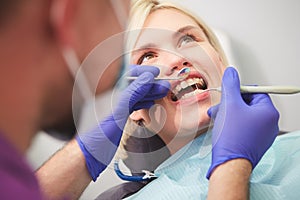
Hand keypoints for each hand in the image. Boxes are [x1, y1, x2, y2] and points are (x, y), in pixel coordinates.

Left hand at [77, 65, 169, 180]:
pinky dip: (143, 102)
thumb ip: (132, 94)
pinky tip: (152, 102)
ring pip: (134, 94)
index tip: (155, 73)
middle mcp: (110, 97)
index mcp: (107, 92)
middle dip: (150, 83)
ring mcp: (114, 106)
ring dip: (149, 93)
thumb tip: (146, 78)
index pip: (126, 73)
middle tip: (164, 85)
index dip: (142, 71)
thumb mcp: (117, 114)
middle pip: (133, 84)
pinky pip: (133, 105)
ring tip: (162, 92)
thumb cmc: (96, 137)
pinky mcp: (117, 116)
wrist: (89, 156)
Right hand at [206, 67, 278, 178]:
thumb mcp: (229, 104)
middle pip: (248, 104)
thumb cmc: (232, 138)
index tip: (227, 95)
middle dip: (230, 104)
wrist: (229, 164)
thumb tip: (232, 73)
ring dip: (228, 114)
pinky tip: (221, 128)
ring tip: (216, 118)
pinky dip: (232, 125)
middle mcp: (269, 123)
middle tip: (219, 108)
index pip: (254, 91)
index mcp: (268, 112)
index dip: (238, 91)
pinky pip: (244, 127)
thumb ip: (230, 85)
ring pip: (244, 116)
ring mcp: (263, 135)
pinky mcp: (254, 143)